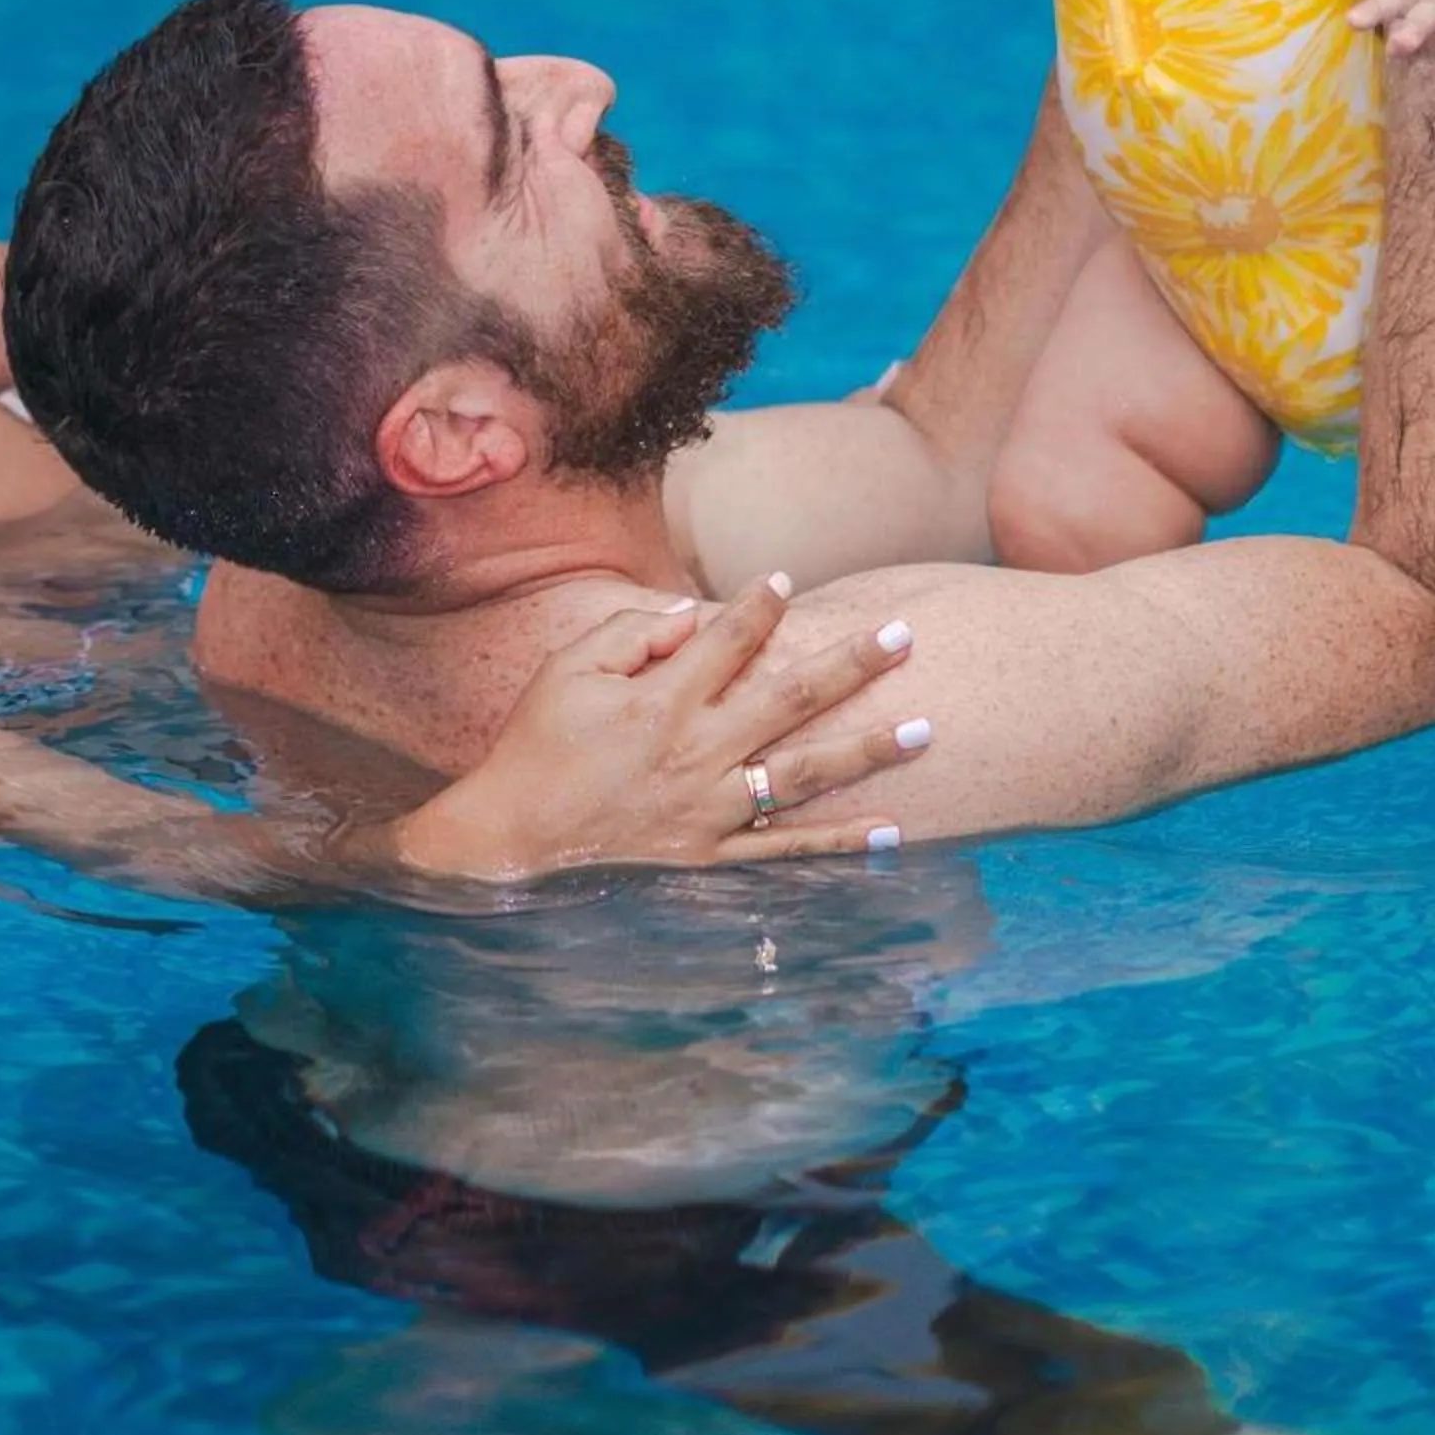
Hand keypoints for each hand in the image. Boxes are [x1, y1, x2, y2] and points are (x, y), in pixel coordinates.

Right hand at [395, 575, 926, 879]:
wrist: (511, 841)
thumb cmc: (536, 745)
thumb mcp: (565, 670)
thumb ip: (628, 633)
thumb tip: (688, 615)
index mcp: (661, 700)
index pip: (727, 639)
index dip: (760, 606)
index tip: (786, 581)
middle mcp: (696, 751)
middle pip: (789, 699)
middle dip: (850, 663)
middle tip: (904, 635)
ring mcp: (709, 808)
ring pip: (803, 774)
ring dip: (866, 750)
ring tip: (923, 729)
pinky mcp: (711, 854)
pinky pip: (786, 848)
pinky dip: (839, 842)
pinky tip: (891, 831)